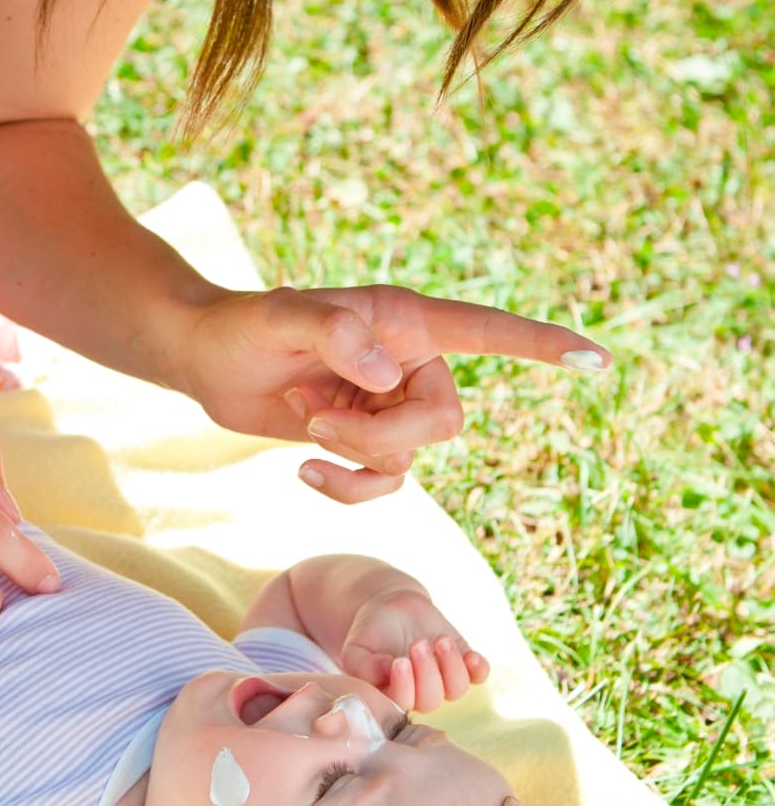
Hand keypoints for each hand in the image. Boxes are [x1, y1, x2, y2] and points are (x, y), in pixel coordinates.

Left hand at [180, 283, 608, 503]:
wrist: (207, 360)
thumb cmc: (242, 325)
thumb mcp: (280, 319)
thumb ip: (335, 333)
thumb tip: (387, 372)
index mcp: (406, 320)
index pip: (490, 331)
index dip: (543, 345)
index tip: (598, 359)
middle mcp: (410, 360)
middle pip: (445, 421)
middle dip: (383, 436)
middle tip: (317, 418)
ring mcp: (391, 403)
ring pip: (415, 457)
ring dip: (357, 456)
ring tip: (305, 423)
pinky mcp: (367, 438)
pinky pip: (386, 482)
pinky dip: (348, 486)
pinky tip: (305, 469)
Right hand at [338, 584, 489, 713]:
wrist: (392, 608)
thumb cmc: (370, 633)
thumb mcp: (356, 648)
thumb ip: (362, 667)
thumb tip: (385, 671)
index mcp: (392, 696)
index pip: (403, 705)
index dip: (405, 688)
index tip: (399, 661)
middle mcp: (420, 693)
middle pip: (431, 699)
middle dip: (427, 672)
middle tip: (418, 643)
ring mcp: (443, 680)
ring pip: (456, 689)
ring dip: (451, 665)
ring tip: (440, 640)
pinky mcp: (462, 663)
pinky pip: (479, 675)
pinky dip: (478, 668)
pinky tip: (470, 655)